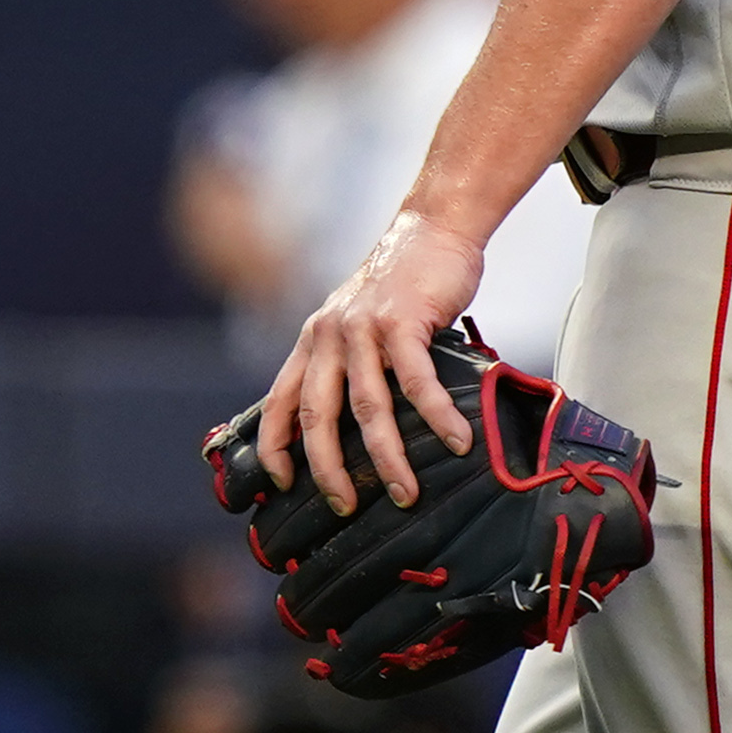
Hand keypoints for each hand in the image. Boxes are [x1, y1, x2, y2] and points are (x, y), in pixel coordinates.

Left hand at [255, 211, 483, 514]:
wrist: (435, 227)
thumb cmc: (406, 281)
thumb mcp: (359, 319)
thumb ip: (353, 361)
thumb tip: (364, 421)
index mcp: (314, 340)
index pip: (278, 403)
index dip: (274, 448)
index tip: (281, 485)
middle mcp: (329, 335)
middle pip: (316, 416)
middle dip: (328, 469)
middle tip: (345, 505)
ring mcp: (363, 328)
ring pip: (367, 407)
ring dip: (387, 457)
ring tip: (406, 491)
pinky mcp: (402, 321)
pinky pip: (417, 381)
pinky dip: (436, 416)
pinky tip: (457, 440)